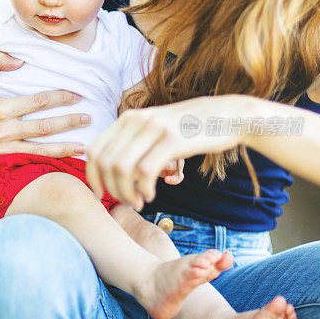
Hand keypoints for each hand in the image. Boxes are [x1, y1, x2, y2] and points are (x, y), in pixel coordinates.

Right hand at [0, 51, 90, 161]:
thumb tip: (21, 60)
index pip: (38, 102)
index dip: (60, 98)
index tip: (77, 95)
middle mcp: (2, 130)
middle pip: (44, 127)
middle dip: (69, 122)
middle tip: (88, 118)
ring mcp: (2, 149)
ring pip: (40, 149)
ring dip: (64, 147)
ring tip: (84, 146)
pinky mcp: (0, 161)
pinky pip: (28, 161)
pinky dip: (48, 161)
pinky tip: (64, 160)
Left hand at [86, 96, 247, 208]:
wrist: (227, 116)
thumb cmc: (190, 128)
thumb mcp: (156, 126)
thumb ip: (134, 140)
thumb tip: (112, 167)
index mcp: (128, 118)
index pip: (94, 150)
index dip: (93, 177)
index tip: (101, 195)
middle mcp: (136, 120)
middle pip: (105, 163)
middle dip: (112, 189)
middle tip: (128, 202)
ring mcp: (153, 128)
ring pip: (121, 168)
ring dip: (127, 192)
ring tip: (140, 202)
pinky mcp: (171, 140)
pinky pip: (145, 171)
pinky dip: (143, 189)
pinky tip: (151, 196)